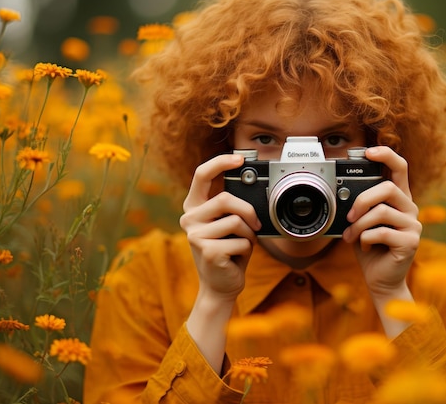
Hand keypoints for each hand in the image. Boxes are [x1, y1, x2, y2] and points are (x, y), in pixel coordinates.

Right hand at [179, 154, 261, 302]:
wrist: (220, 285)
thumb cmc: (228, 251)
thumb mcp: (228, 224)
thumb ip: (231, 206)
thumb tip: (252, 187)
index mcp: (194, 206)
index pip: (201, 175)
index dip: (220, 162)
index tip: (239, 158)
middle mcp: (189, 218)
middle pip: (225, 199)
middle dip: (248, 211)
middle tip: (255, 225)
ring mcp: (195, 235)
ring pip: (236, 221)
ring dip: (249, 235)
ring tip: (242, 244)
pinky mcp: (207, 251)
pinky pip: (240, 242)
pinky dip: (247, 250)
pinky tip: (237, 257)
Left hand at [341, 146, 421, 298]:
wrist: (380, 280)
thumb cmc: (370, 248)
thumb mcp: (361, 222)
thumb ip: (359, 207)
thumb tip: (343, 195)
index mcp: (398, 199)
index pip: (399, 168)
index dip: (385, 155)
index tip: (368, 152)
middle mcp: (409, 208)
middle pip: (387, 188)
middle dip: (362, 200)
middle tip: (349, 216)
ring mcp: (413, 225)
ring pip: (381, 211)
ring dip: (359, 225)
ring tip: (351, 236)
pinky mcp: (411, 242)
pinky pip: (382, 232)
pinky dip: (365, 239)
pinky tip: (364, 247)